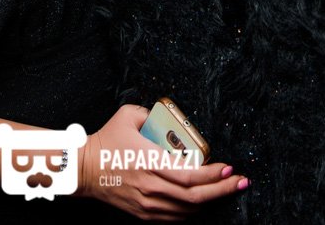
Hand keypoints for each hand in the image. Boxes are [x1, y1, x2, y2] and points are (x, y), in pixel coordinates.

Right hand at [76, 104, 247, 220]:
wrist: (83, 168)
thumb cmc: (105, 141)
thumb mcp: (128, 115)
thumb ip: (150, 111)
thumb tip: (167, 114)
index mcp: (149, 161)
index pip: (190, 174)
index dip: (213, 174)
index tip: (230, 167)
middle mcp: (151, 186)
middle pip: (195, 196)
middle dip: (223, 190)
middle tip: (240, 182)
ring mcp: (148, 203)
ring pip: (187, 210)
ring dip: (210, 201)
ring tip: (227, 190)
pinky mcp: (143, 213)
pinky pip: (174, 218)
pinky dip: (192, 211)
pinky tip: (202, 202)